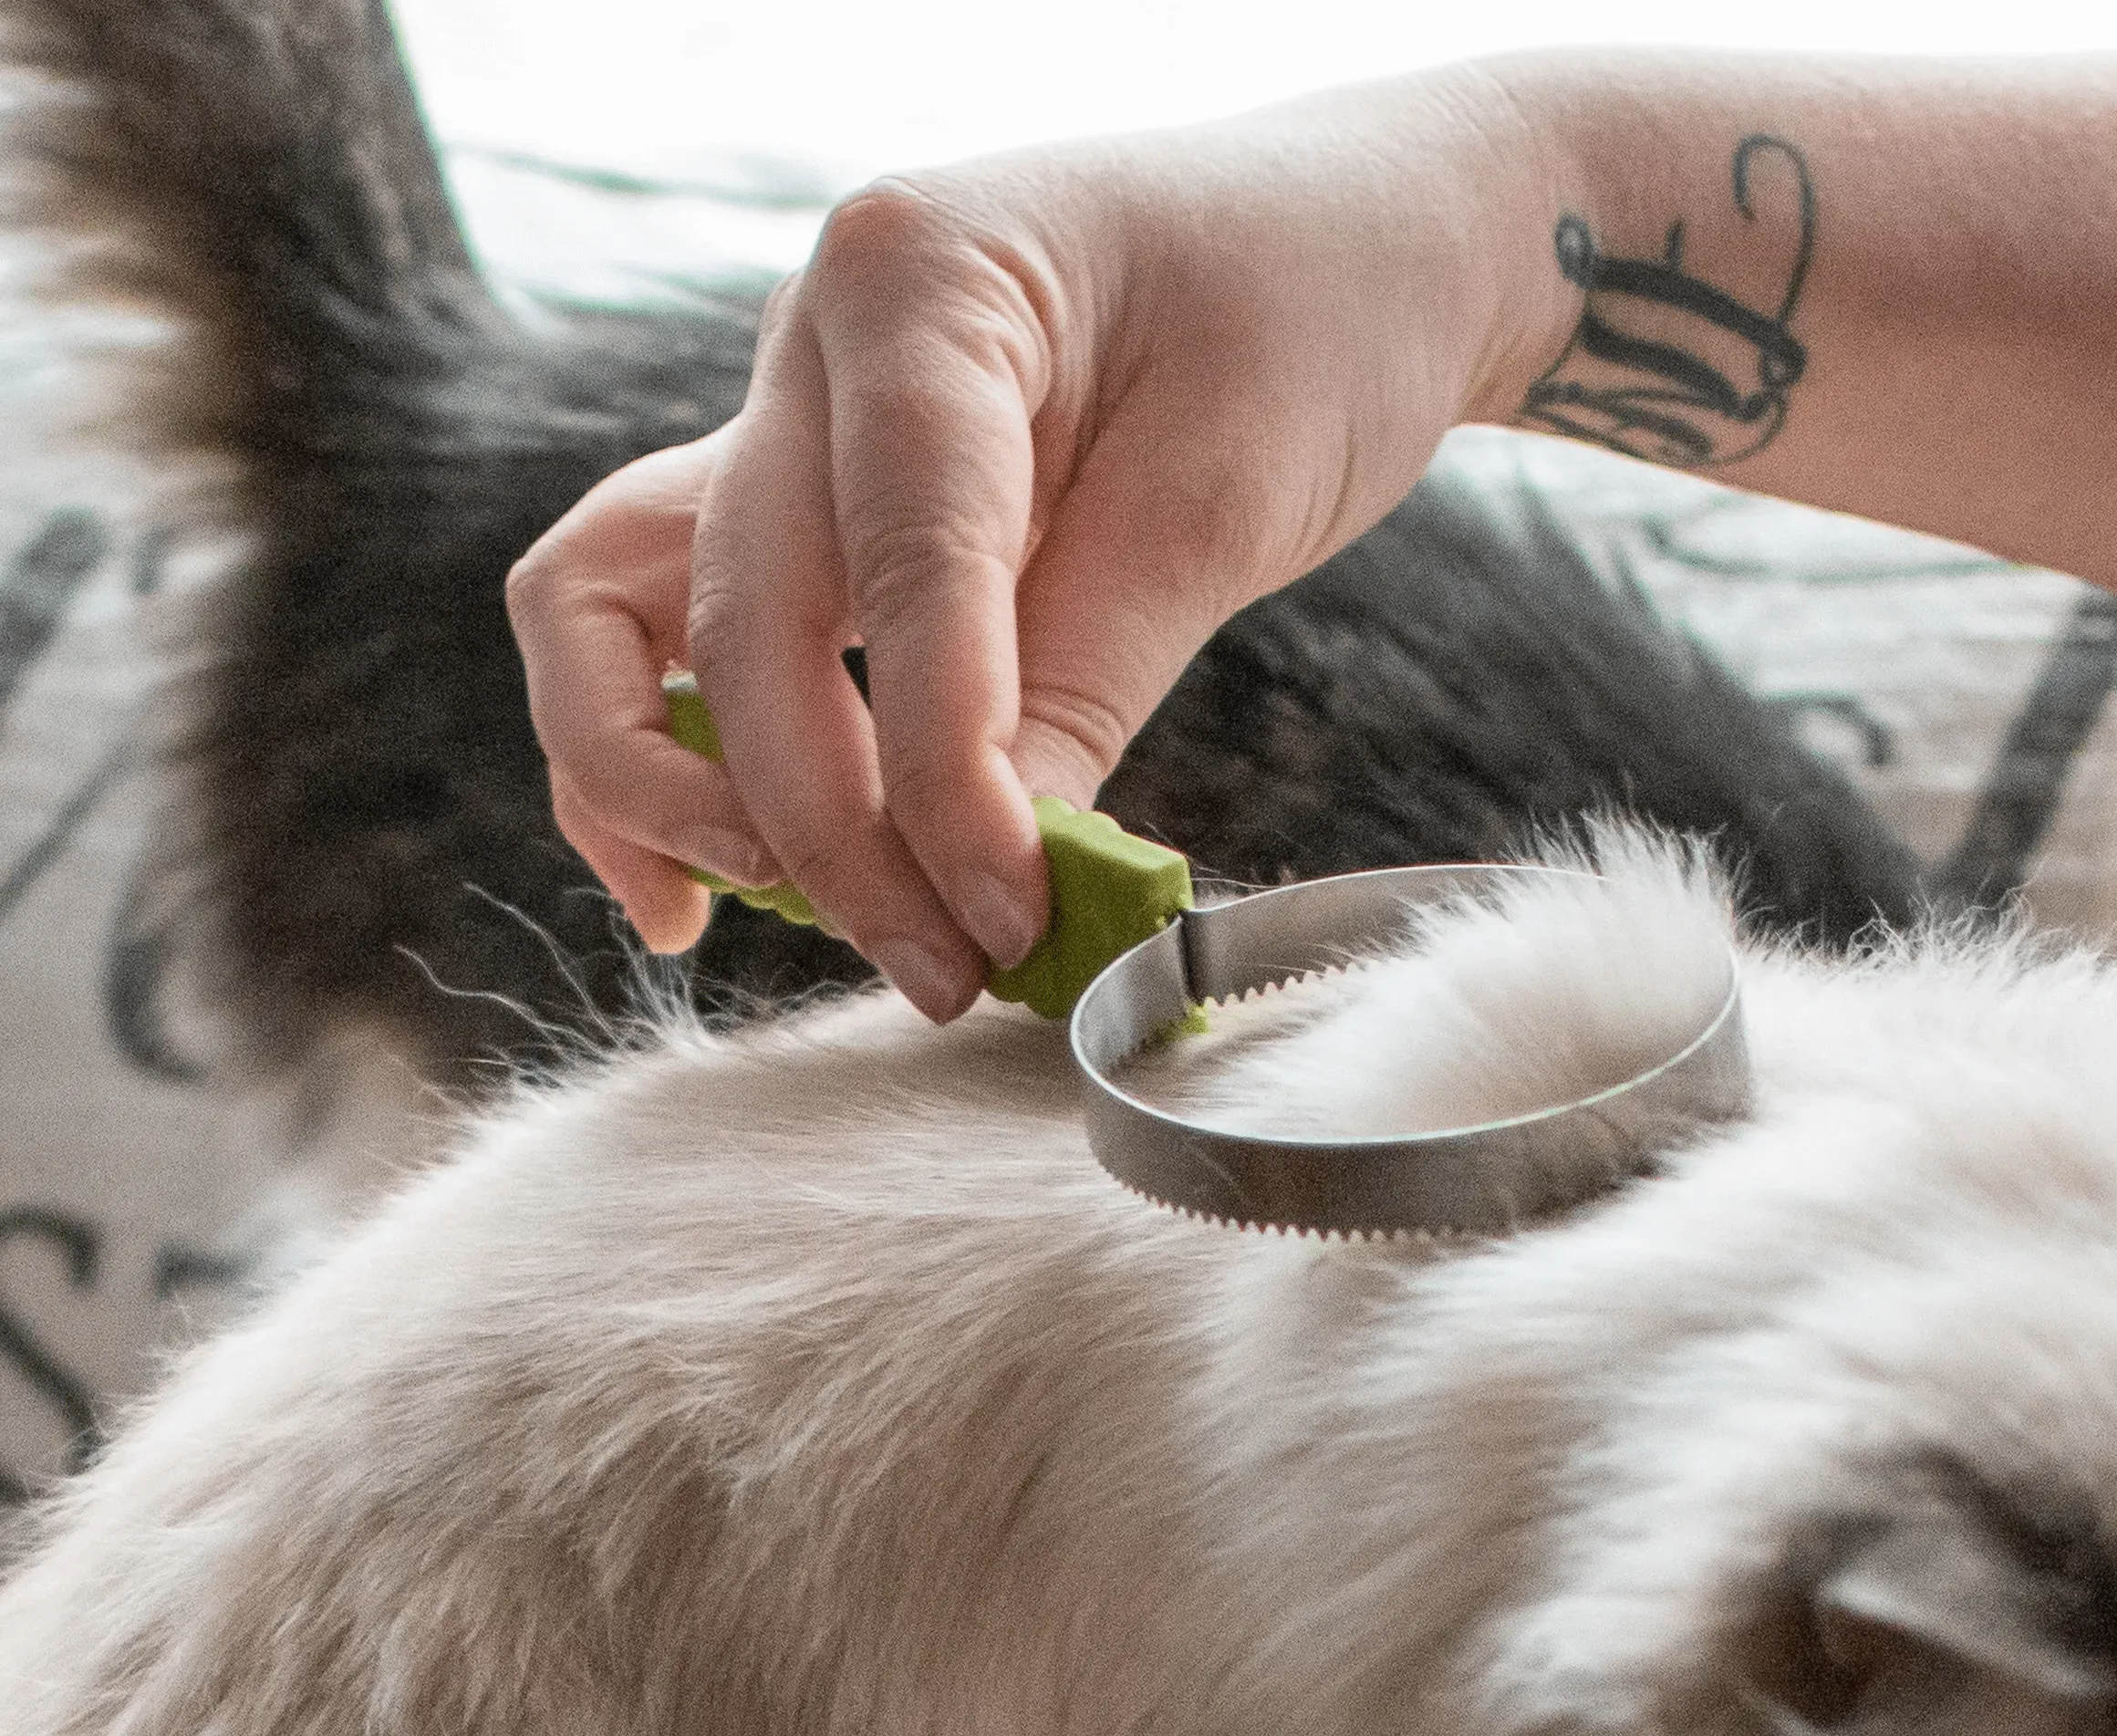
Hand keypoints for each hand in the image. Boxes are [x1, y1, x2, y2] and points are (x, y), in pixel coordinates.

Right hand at [506, 71, 1559, 1017]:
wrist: (1357, 236)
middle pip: (739, 617)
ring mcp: (785, 416)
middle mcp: (808, 339)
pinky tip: (716, 887)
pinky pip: (667, 627)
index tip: (1013, 915)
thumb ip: (1084, 683)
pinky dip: (667, 752)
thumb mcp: (1224, 498)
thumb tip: (993, 885)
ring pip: (611, 611)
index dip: (941, 776)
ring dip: (669, 791)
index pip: (902, 571)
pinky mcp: (810, 503)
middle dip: (824, 829)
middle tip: (941, 970)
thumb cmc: (1312, 316)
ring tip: (768, 925)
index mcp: (916, 282)